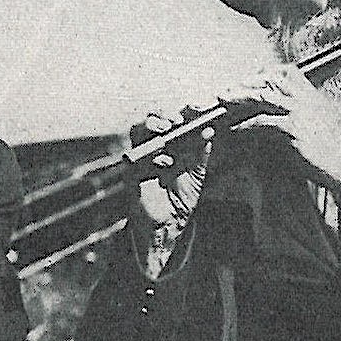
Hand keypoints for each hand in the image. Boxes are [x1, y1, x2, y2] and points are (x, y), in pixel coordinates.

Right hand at [128, 101, 212, 223]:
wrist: (167, 225)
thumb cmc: (180, 199)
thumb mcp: (196, 175)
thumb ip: (200, 154)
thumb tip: (208, 132)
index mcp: (167, 147)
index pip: (166, 121)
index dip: (174, 114)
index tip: (187, 115)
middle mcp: (151, 150)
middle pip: (149, 121)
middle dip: (161, 115)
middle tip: (175, 121)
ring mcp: (140, 160)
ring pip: (137, 131)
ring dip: (151, 126)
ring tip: (166, 130)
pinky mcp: (132, 174)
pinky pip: (136, 156)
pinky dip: (153, 156)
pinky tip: (166, 163)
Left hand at [218, 65, 340, 190]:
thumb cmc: (329, 146)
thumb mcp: (318, 118)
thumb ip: (300, 107)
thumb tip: (278, 105)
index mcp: (311, 94)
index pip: (286, 71)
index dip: (264, 72)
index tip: (247, 78)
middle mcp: (306, 98)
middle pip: (270, 80)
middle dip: (246, 83)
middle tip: (226, 90)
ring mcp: (299, 111)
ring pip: (264, 96)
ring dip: (240, 98)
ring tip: (224, 100)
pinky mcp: (292, 128)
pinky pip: (263, 121)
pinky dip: (246, 124)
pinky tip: (235, 128)